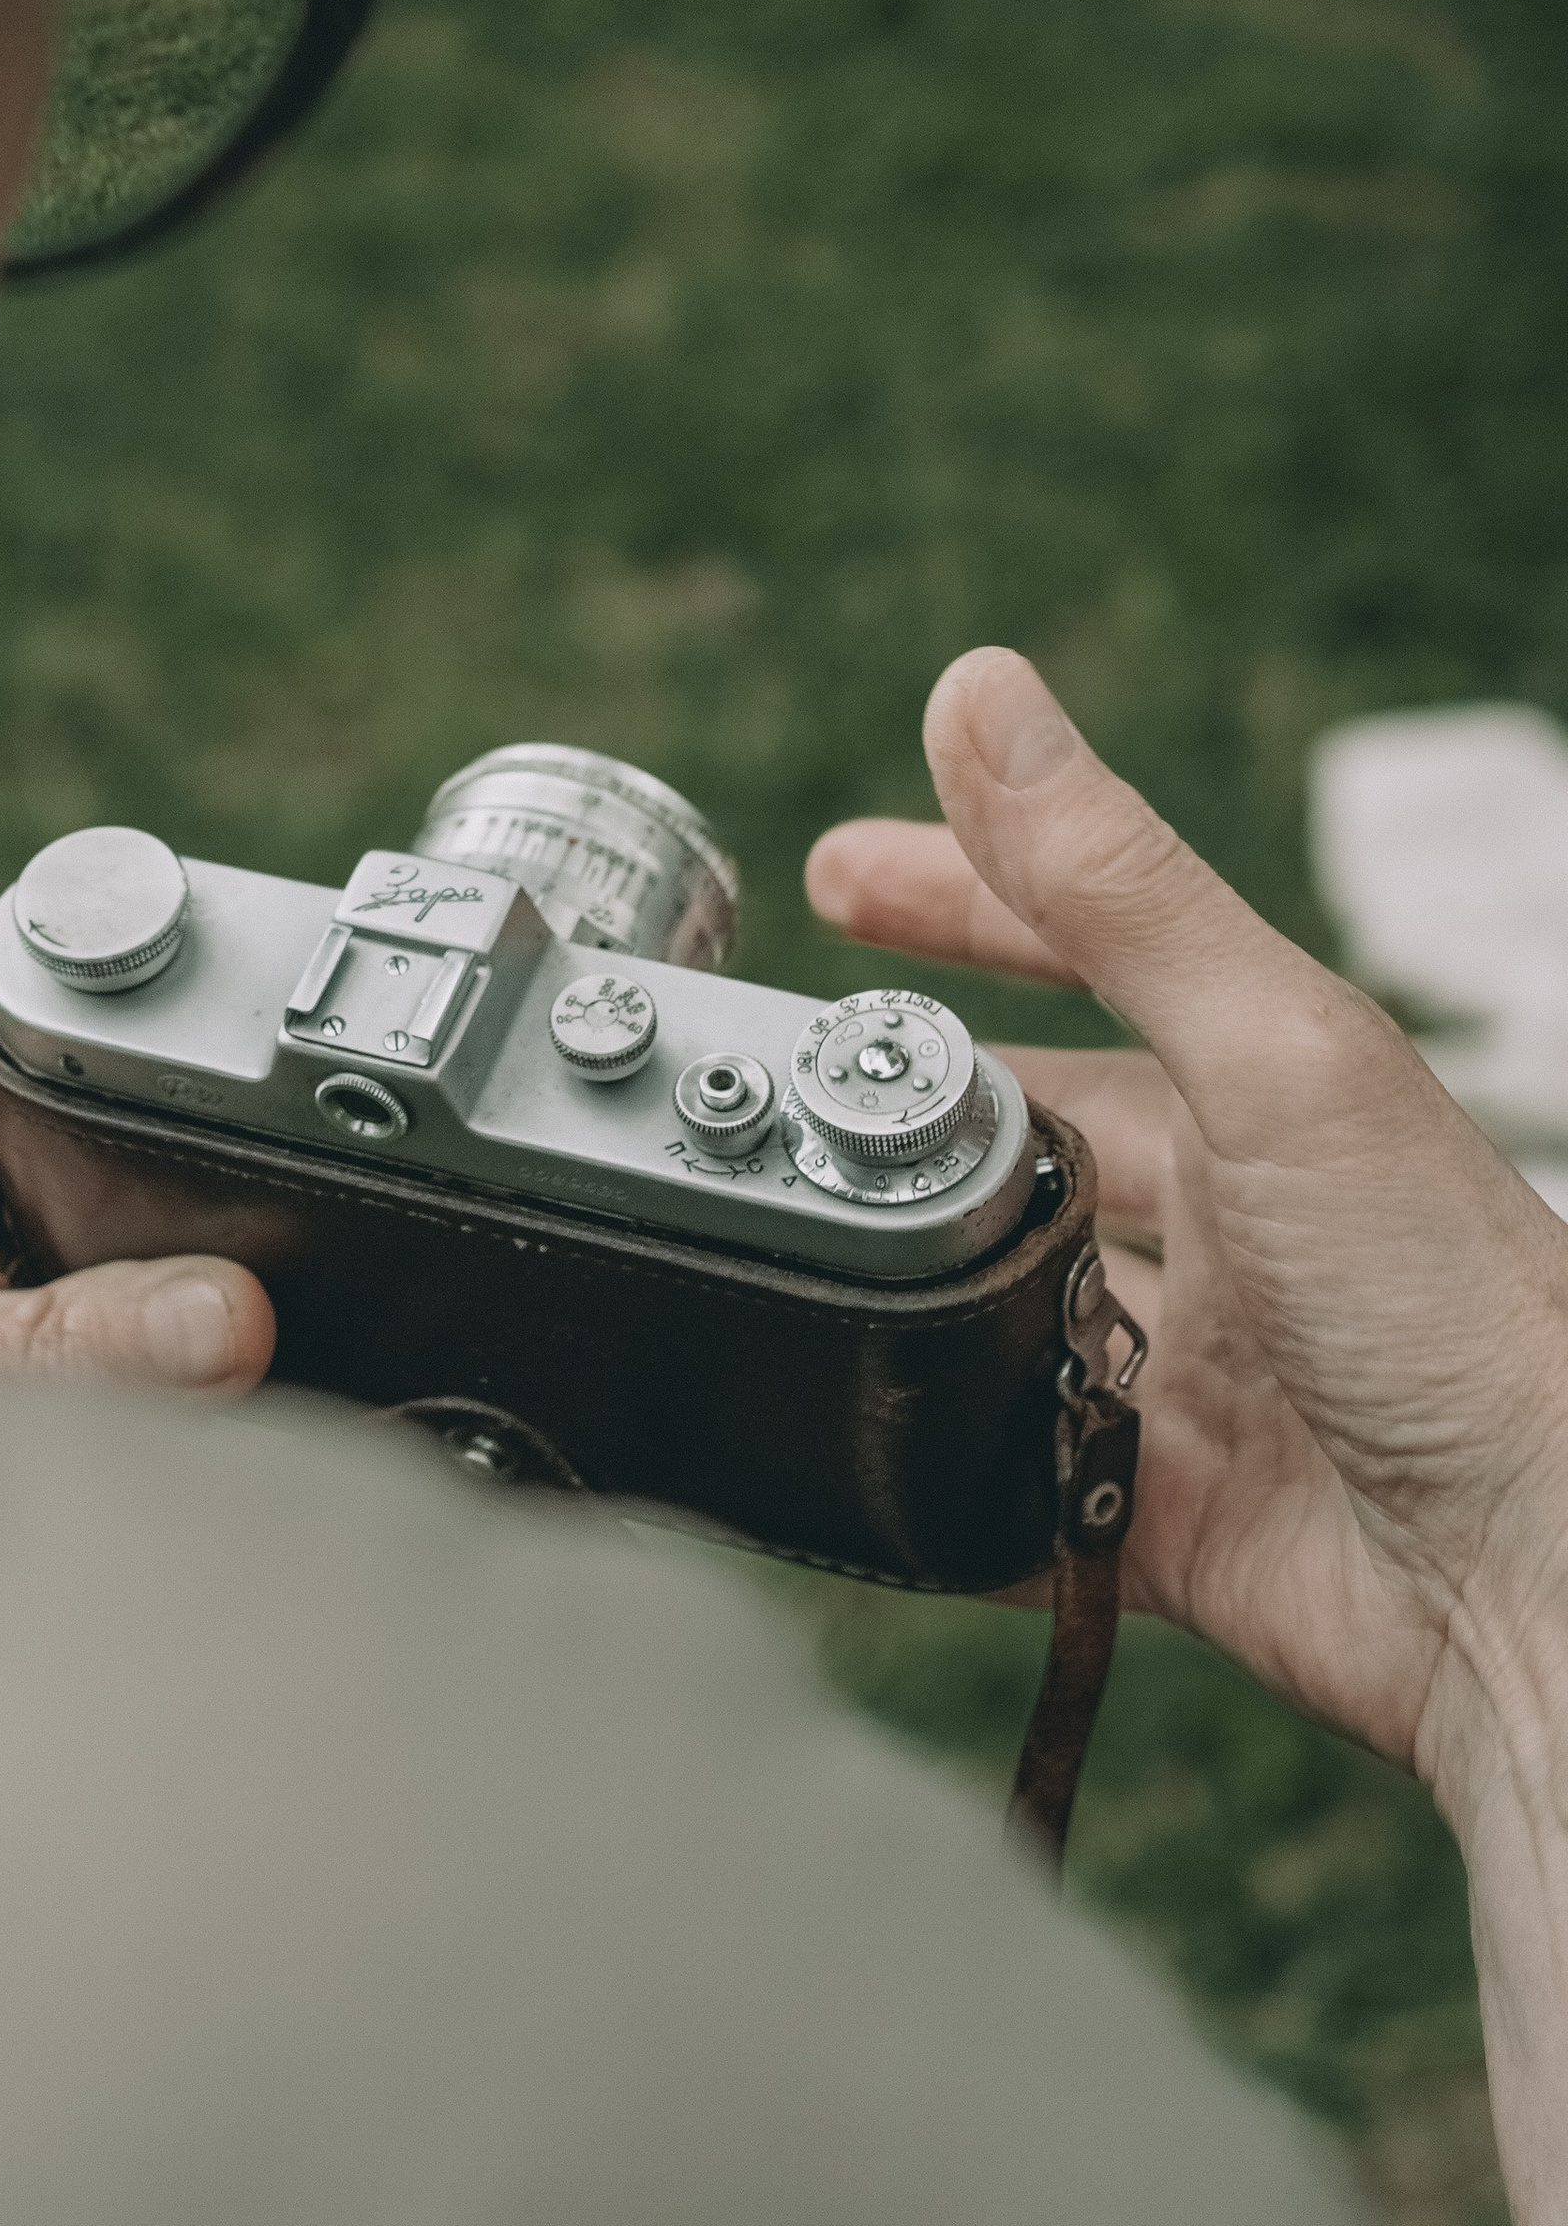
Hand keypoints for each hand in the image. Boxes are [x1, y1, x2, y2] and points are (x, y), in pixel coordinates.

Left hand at [0, 1041, 273, 1465]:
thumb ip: (57, 1344)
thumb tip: (230, 1311)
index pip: (31, 1071)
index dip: (135, 1117)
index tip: (230, 1188)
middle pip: (81, 1173)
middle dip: (153, 1246)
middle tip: (228, 1318)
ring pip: (94, 1269)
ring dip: (141, 1332)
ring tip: (199, 1378)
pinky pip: (83, 1349)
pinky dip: (123, 1388)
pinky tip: (159, 1425)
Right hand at [804, 650, 1567, 1801]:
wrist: (1544, 1587)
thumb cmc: (1459, 1308)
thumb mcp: (1272, 1054)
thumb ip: (1114, 889)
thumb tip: (980, 690)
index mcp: (1269, 1080)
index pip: (1087, 945)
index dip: (965, 895)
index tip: (833, 870)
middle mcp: (1240, 1211)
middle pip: (1034, 1130)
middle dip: (911, 1098)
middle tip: (785, 1074)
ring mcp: (1205, 1368)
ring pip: (1012, 1301)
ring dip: (921, 1279)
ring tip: (799, 1248)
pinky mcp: (1175, 1517)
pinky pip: (1019, 1485)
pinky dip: (942, 1467)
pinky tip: (865, 1441)